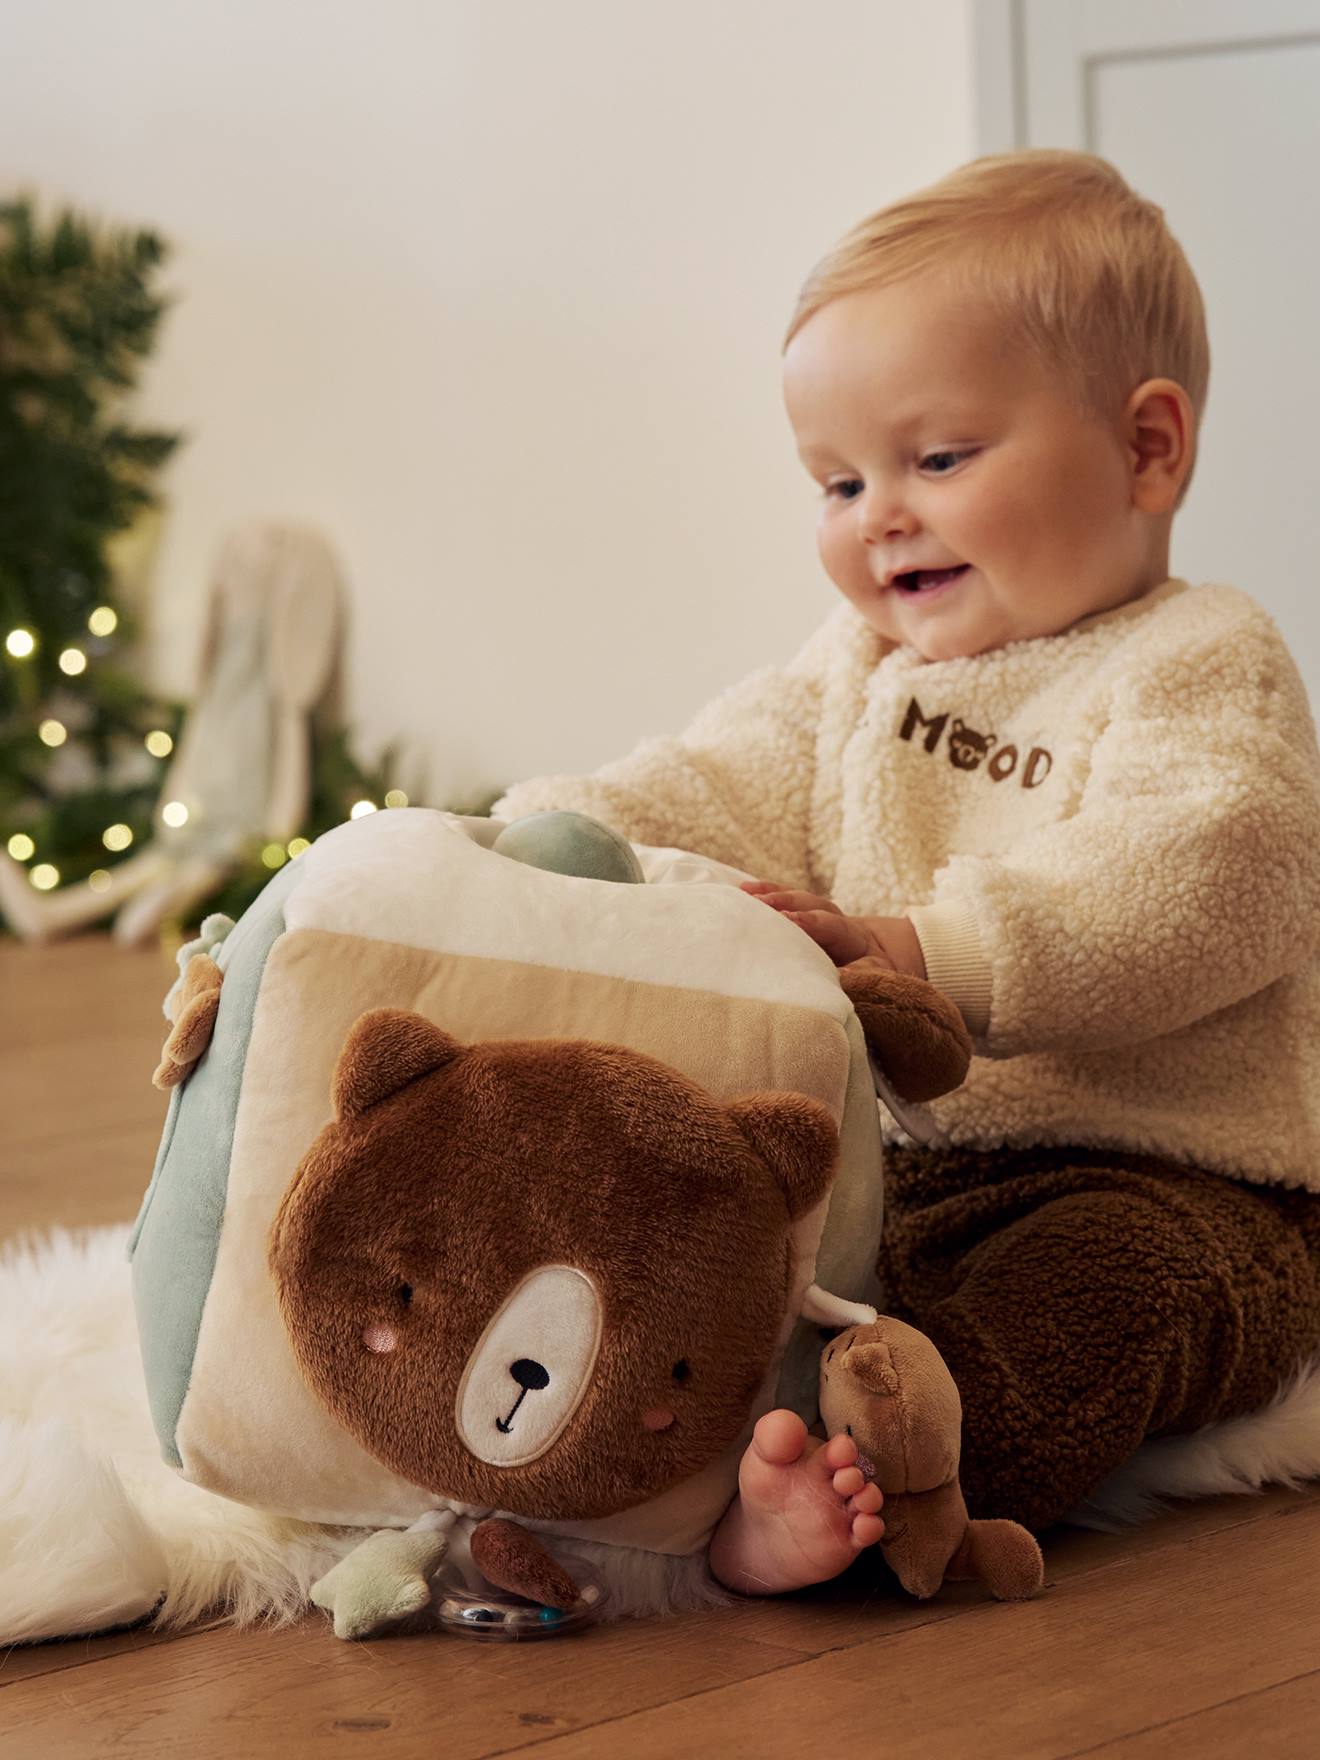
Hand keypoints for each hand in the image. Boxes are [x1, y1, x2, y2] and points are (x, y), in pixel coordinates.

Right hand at [740, 881, 925, 978]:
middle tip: (761, 903)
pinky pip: (779, 898)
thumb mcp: (876, 972)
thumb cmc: (869, 966)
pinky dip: (762, 893)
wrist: (871, 950)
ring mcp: (813, 909)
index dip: (808, 921)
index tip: (788, 920)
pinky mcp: (798, 910)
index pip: (827, 923)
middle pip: (806, 904)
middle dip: (783, 902)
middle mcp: (829, 915)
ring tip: (743, 892)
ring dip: (768, 894)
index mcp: (848, 932)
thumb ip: (863, 973)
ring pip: (791, 897)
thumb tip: (845, 977)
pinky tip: (740, 890)